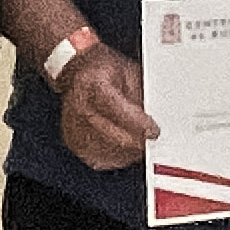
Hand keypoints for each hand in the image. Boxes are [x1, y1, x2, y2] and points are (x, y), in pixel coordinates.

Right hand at [57, 47, 159, 170]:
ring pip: (106, 151)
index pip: (117, 109)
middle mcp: (79, 107)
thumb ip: (142, 96)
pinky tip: (125, 149)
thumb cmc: (103, 71)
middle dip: (136, 141)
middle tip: (151, 140)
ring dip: (127, 151)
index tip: (153, 131)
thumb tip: (156, 117)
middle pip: (111, 135)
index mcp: (93, 84)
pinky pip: (98, 159)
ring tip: (139, 143)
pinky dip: (116, 157)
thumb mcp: (129, 73)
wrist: (77, 73)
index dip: (138, 124)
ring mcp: (73, 127)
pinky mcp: (73, 142)